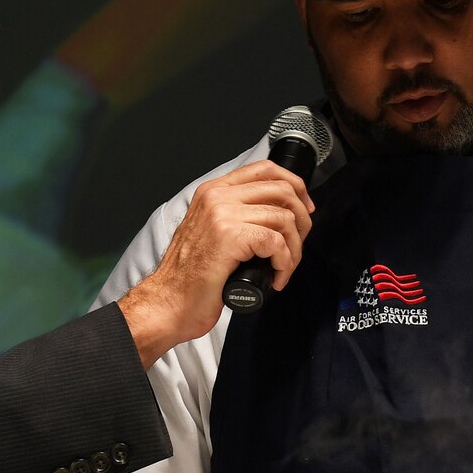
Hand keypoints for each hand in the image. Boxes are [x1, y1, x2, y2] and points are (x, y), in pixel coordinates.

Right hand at [117, 161, 312, 364]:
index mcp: (213, 191)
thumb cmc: (189, 278)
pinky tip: (276, 278)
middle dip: (302, 220)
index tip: (304, 208)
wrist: (168, 302)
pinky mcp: (230, 236)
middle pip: (282, 190)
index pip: (264, 169)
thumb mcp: (211, 233)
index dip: (294, 186)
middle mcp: (217, 197)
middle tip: (298, 245)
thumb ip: (236, 216)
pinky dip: (284, 263)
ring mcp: (223, 214)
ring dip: (294, 249)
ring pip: (284, 218)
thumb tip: (279, 215)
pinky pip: (277, 243)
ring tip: (284, 268)